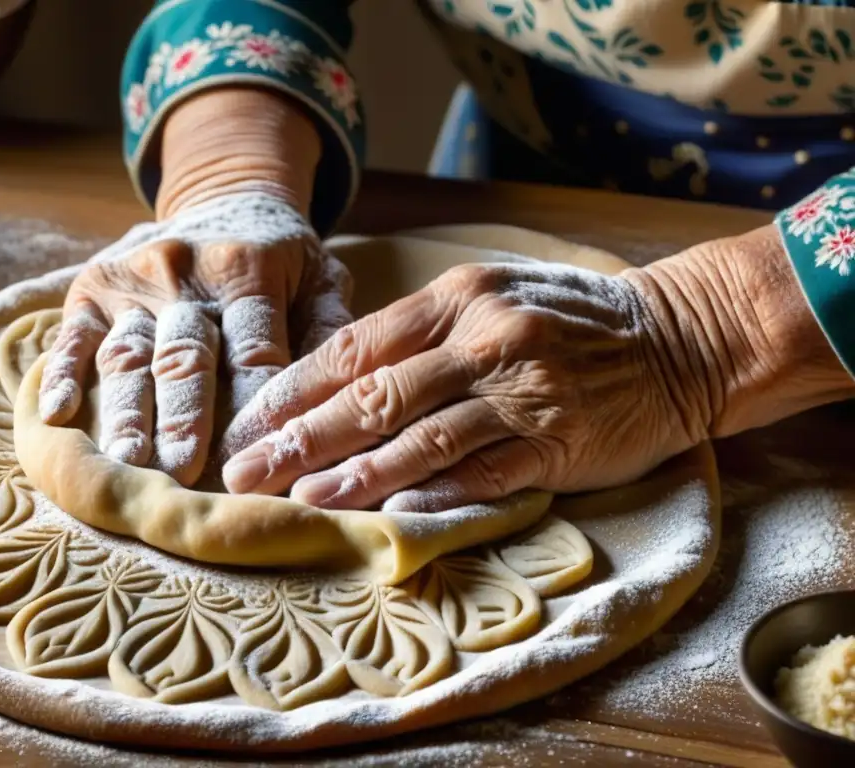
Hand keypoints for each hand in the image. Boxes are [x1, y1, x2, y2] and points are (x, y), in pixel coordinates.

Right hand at [38, 201, 351, 486]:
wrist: (226, 195)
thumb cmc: (282, 256)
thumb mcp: (321, 276)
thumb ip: (332, 329)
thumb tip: (338, 396)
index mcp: (249, 269)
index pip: (253, 352)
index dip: (253, 410)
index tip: (253, 461)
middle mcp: (186, 273)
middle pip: (185, 356)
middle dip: (184, 418)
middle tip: (180, 474)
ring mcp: (134, 281)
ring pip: (128, 353)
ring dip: (126, 410)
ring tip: (124, 462)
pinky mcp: (93, 287)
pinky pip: (74, 334)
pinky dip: (63, 373)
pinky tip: (57, 415)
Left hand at [222, 227, 854, 511]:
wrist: (678, 337)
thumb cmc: (569, 318)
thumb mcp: (492, 296)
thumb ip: (421, 331)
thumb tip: (339, 374)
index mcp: (457, 297)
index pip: (355, 346)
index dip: (294, 387)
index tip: (248, 421)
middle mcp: (483, 340)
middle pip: (374, 395)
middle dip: (301, 436)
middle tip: (245, 470)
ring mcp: (521, 393)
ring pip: (422, 439)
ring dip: (356, 473)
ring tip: (301, 499)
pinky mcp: (556, 444)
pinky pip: (485, 474)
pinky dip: (437, 496)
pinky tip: (392, 517)